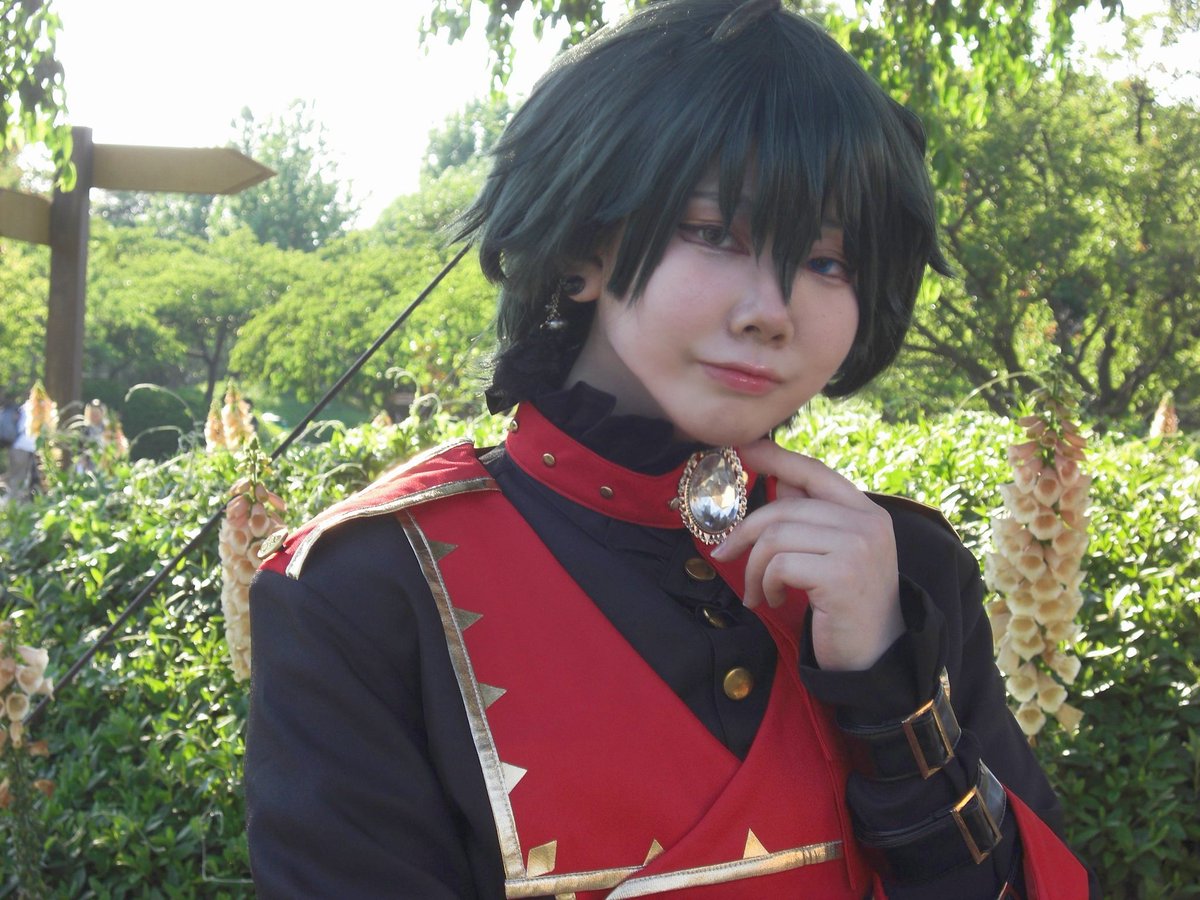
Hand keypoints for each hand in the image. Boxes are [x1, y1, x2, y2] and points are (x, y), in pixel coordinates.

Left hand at [711, 439, 903, 671]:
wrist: (875, 657)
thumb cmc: (848, 604)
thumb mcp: (836, 552)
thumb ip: (813, 514)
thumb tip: (780, 475)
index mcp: (867, 512)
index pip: (815, 472)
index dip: (777, 458)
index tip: (744, 448)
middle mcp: (867, 523)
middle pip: (784, 507)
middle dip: (745, 533)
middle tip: (724, 555)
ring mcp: (857, 547)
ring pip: (775, 537)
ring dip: (754, 568)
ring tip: (757, 591)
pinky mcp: (841, 576)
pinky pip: (779, 565)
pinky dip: (766, 584)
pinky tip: (774, 599)